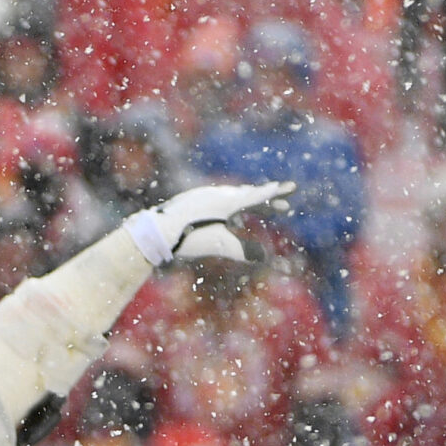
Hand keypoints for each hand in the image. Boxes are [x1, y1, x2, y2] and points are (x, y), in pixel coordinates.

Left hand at [127, 181, 294, 264]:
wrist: (154, 231)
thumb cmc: (188, 238)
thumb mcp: (218, 245)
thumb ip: (242, 250)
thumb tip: (264, 258)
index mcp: (227, 201)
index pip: (257, 196)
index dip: (275, 194)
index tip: (290, 188)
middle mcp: (217, 193)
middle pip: (247, 195)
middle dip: (266, 201)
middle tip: (283, 206)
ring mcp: (202, 194)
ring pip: (232, 196)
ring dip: (248, 201)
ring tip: (259, 206)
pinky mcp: (191, 199)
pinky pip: (217, 199)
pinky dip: (230, 204)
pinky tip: (227, 212)